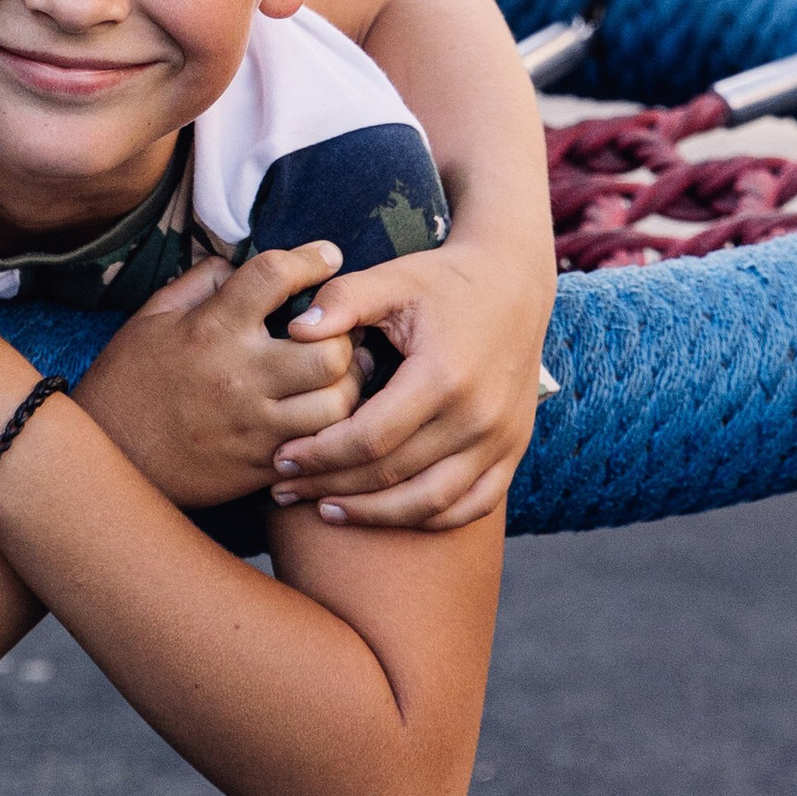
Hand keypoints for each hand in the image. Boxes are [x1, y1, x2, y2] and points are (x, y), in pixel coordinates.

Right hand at [75, 244, 369, 512]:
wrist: (111, 455)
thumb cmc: (130, 378)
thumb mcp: (152, 316)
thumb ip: (201, 282)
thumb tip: (243, 264)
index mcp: (212, 327)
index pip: (275, 276)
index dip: (312, 258)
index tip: (327, 255)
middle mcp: (239, 374)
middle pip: (329, 349)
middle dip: (345, 334)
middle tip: (343, 330)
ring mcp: (254, 425)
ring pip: (338, 403)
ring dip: (349, 385)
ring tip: (342, 375)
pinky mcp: (261, 464)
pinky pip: (320, 446)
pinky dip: (332, 427)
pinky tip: (323, 413)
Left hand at [269, 243, 547, 529]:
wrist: (515, 283)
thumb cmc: (443, 280)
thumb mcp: (391, 278)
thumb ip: (341, 301)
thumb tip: (295, 332)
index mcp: (443, 376)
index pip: (370, 437)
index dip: (321, 454)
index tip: (281, 457)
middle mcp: (477, 418)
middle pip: (394, 474)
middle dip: (332, 486)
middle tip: (285, 488)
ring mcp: (501, 440)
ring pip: (431, 502)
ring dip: (374, 514)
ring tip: (325, 509)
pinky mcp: (513, 450)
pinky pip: (471, 505)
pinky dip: (426, 517)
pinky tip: (385, 513)